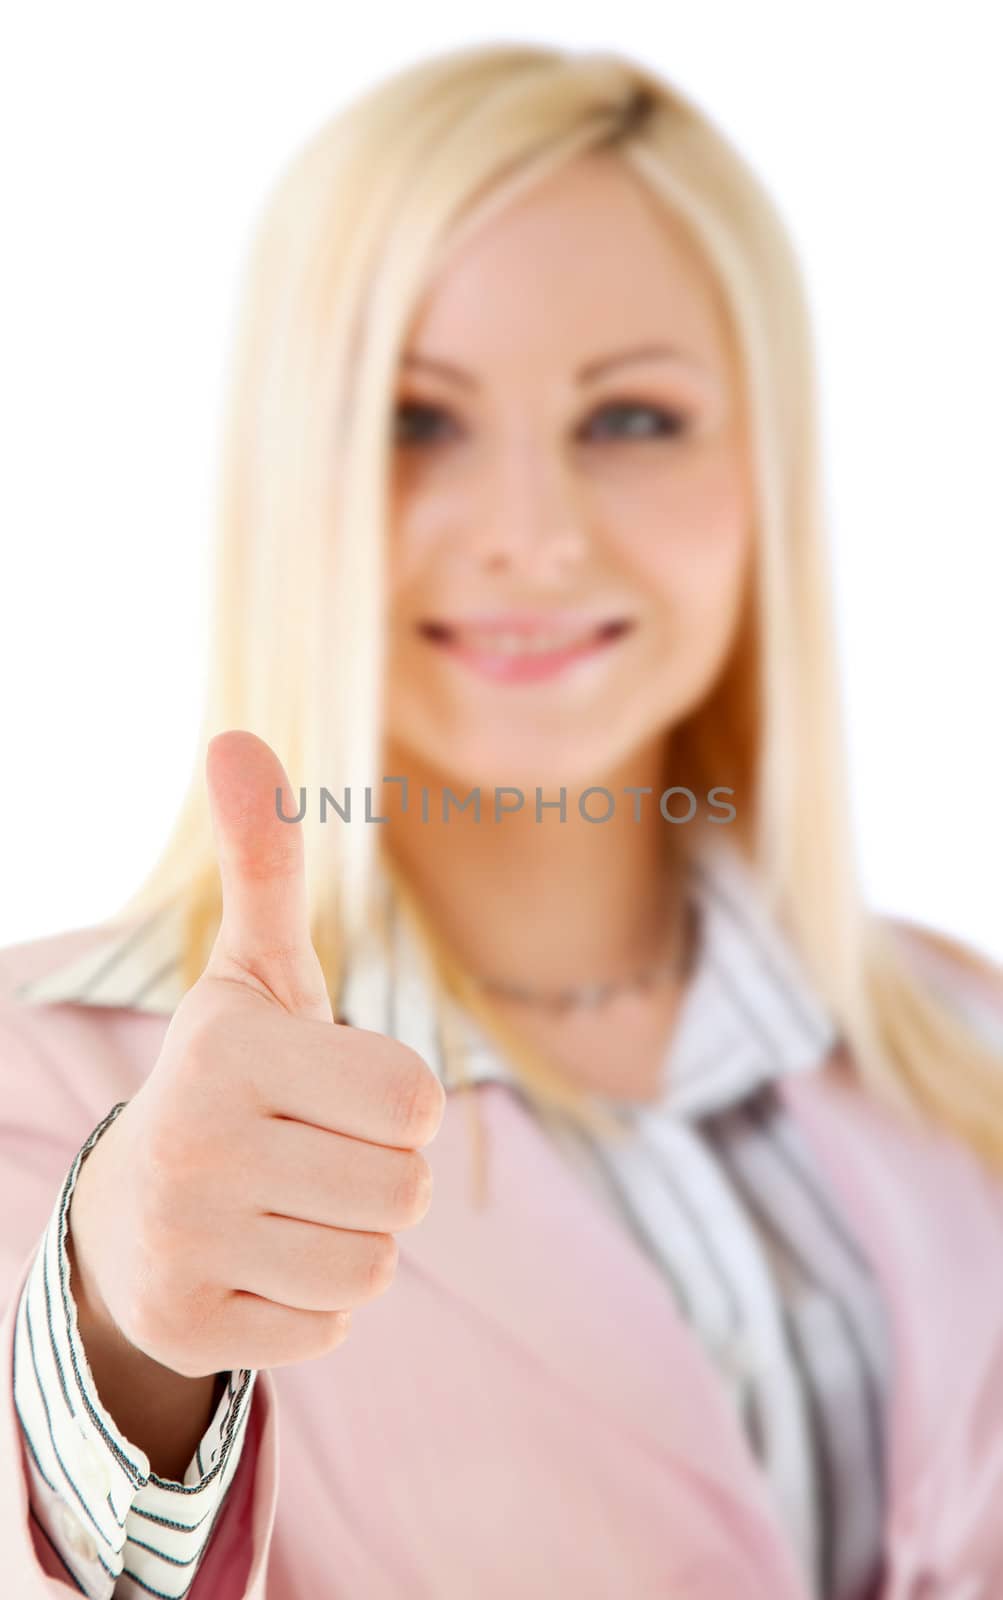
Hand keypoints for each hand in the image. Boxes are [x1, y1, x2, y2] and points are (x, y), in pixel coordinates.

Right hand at [68, 730, 445, 1379]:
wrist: (131, 1208)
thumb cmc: (230, 1075)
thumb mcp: (254, 970)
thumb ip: (263, 863)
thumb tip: (236, 735)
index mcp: (227, 1047)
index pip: (416, 1103)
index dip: (396, 1101)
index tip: (334, 1090)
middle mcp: (194, 1144)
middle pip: (404, 1190)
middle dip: (380, 1174)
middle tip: (311, 1154)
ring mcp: (183, 1243)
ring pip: (374, 1266)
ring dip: (352, 1239)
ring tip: (288, 1206)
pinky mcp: (188, 1326)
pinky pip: (333, 1329)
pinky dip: (315, 1304)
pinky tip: (259, 1263)